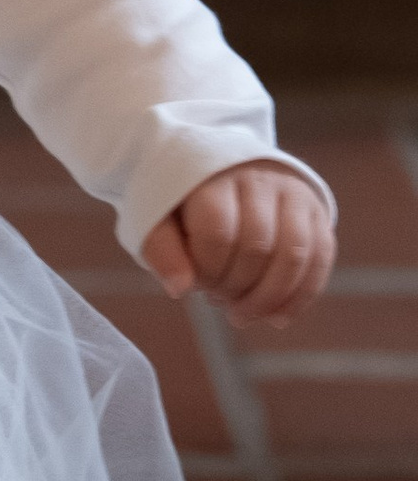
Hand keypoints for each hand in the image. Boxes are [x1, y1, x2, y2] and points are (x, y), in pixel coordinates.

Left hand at [140, 160, 333, 327]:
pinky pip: (320, 258)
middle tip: (218, 302)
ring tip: (243, 315)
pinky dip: (300, 296)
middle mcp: (259, 178)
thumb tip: (181, 289)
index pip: (218, 234)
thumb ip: (162, 250)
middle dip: (237, 289)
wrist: (220, 163)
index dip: (208, 272)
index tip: (196, 284)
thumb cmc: (184, 200)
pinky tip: (277, 317)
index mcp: (213, 176)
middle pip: (258, 247)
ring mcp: (293, 193)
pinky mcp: (315, 209)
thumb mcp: (158, 217)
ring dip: (270, 299)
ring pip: (294, 255)